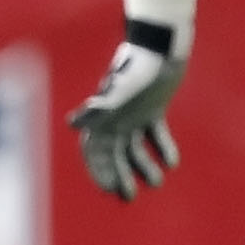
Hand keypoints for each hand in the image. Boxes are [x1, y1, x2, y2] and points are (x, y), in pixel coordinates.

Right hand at [68, 32, 188, 198]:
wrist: (160, 47)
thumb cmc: (138, 68)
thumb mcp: (120, 91)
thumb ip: (99, 108)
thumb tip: (72, 125)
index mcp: (103, 116)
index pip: (95, 150)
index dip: (99, 169)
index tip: (108, 189)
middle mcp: (115, 118)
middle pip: (113, 153)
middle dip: (118, 175)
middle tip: (127, 198)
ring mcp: (133, 114)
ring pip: (134, 147)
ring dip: (142, 165)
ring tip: (156, 182)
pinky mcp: (152, 109)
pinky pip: (155, 134)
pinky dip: (162, 147)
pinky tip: (172, 161)